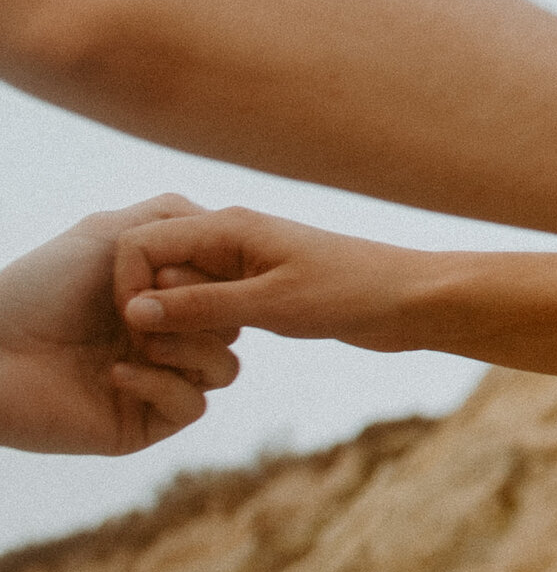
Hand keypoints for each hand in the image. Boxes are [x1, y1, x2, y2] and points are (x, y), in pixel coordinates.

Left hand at [0, 195, 241, 454]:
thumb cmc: (37, 289)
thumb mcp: (109, 234)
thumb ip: (174, 218)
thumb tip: (229, 232)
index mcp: (164, 298)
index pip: (226, 289)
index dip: (214, 277)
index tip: (167, 270)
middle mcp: (166, 339)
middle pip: (234, 327)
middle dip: (202, 311)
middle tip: (151, 301)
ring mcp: (158, 381)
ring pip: (224, 369)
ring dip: (189, 348)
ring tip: (137, 339)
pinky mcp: (145, 422)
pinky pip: (192, 406)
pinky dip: (161, 384)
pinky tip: (114, 373)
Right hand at [114, 207, 425, 348]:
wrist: (412, 298)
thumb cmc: (351, 293)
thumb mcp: (272, 305)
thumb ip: (201, 307)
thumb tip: (135, 310)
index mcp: (227, 225)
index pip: (140, 243)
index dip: (129, 287)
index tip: (144, 330)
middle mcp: (228, 236)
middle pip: (154, 265)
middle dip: (153, 306)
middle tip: (178, 345)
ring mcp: (242, 260)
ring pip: (180, 287)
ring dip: (181, 319)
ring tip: (213, 342)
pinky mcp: (257, 285)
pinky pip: (208, 302)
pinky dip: (205, 324)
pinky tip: (229, 344)